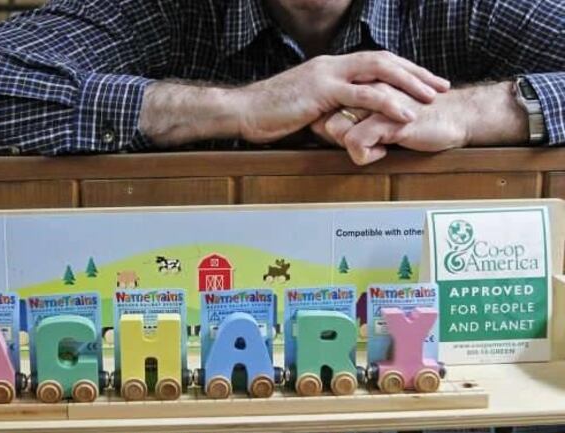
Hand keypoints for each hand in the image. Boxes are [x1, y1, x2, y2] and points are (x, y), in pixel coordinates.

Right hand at [235, 51, 449, 143]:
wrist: (242, 111)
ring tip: (433, 96)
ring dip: (410, 83)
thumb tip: (340, 121)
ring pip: (380, 72)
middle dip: (416, 72)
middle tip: (440, 84)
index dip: (402, 70)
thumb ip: (325, 108)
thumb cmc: (267, 115)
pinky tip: (407, 113)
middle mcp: (332, 64)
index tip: (424, 81)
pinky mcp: (323, 91)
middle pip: (385, 60)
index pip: (374, 62)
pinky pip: (364, 95)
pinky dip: (389, 103)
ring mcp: (328, 75)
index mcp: (329, 67)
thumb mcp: (302, 108)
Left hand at [312, 82, 526, 164]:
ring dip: (350, 148)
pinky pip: (356, 143)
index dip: (330, 129)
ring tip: (376, 147)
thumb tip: (330, 128)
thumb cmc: (420, 116)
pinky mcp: (388, 120)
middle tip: (365, 144)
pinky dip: (366, 156)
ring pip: (335, 131)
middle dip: (336, 140)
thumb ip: (360, 114)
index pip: (325, 108)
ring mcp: (376, 104)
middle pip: (325, 121)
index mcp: (365, 85)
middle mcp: (367, 90)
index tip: (349, 139)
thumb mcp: (383, 112)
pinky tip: (386, 151)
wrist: (457, 114)